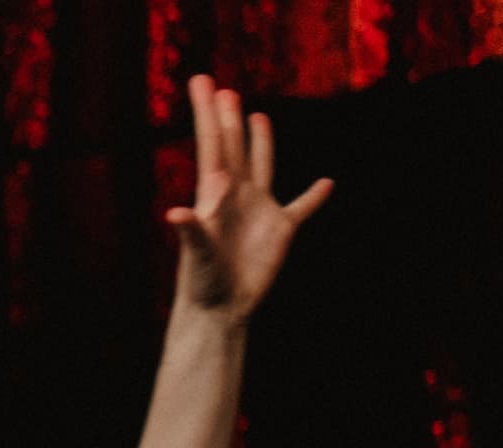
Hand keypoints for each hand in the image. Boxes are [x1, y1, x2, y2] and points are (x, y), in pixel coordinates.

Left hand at [165, 77, 329, 318]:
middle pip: (234, 147)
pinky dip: (314, 196)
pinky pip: (301, 208)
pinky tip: (327, 183)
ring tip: (258, 116)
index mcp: (215, 195)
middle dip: (227, 118)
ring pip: (262, 167)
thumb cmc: (202, 284)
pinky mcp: (279, 231)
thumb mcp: (197, 255)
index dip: (208, 114)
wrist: (220, 311)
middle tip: (222, 89)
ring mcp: (258, 211)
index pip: (213, 144)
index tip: (203, 83)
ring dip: (261, 142)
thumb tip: (175, 213)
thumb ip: (191, 231)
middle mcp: (236, 197)